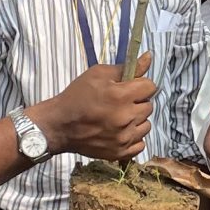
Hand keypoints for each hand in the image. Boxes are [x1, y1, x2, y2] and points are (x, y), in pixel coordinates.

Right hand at [35, 64, 155, 161]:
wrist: (59, 125)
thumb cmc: (77, 96)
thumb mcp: (98, 74)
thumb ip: (126, 68)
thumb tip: (149, 56)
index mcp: (121, 96)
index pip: (150, 87)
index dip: (140, 85)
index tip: (130, 88)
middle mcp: (126, 118)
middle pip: (149, 106)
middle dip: (138, 102)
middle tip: (121, 103)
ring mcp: (124, 137)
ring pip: (146, 126)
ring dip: (137, 120)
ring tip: (120, 118)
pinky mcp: (120, 152)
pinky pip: (140, 144)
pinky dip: (133, 138)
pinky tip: (120, 132)